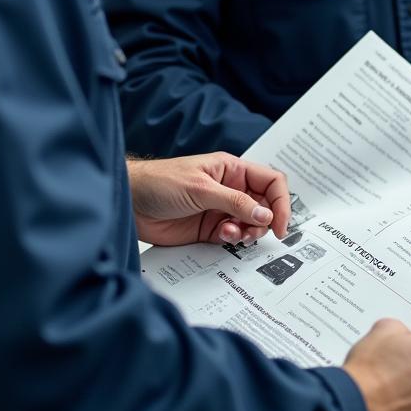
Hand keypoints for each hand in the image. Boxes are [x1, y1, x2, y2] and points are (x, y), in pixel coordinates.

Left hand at [127, 153, 289, 246]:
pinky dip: (233, 240)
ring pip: (251, 225)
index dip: (281, 201)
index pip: (270, 182)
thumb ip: (235, 202)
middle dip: (264, 221)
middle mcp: (231, 190)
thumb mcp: (201, 189)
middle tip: (253, 232)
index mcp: (232, 170)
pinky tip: (221, 236)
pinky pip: (233, 237)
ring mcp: (221, 210)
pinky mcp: (209, 229)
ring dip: (248, 232)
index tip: (280, 224)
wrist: (130, 202)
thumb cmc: (161, 182)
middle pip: (265, 206)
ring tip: (232, 233)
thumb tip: (266, 214)